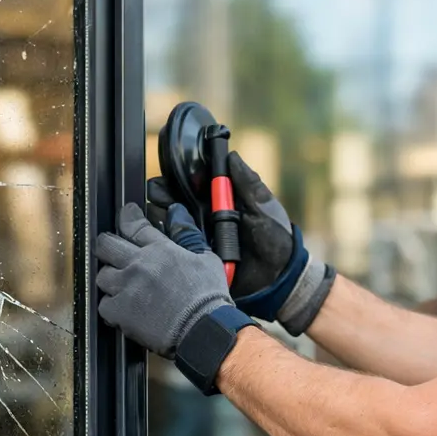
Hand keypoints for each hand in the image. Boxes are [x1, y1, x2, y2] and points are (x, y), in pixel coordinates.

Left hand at [95, 203, 231, 357]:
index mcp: (160, 250)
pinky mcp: (120, 312)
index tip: (125, 215)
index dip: (126, 217)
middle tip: (113, 252)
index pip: (133, 225)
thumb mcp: (206, 259)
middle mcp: (139, 265)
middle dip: (107, 246)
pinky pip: (103, 304)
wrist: (203, 330)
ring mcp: (127, 288)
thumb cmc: (208, 298)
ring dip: (110, 279)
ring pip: (101, 275)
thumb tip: (178, 215)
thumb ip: (188, 235)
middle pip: (106, 245)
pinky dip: (111, 307)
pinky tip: (123, 309)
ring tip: (121, 286)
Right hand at [147, 152, 333, 334]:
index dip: (181, 176)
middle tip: (158, 193)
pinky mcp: (194, 259)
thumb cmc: (276, 240)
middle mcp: (204, 218)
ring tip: (158, 214)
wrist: (279, 279)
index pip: (193, 183)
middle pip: (173, 200)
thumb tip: (232, 156)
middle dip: (162, 194)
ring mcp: (197, 239)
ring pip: (168, 223)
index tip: (176, 172)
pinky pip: (173, 249)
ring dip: (159, 216)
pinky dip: (164, 242)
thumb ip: (248, 184)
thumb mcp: (264, 209)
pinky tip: (159, 237)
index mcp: (220, 202)